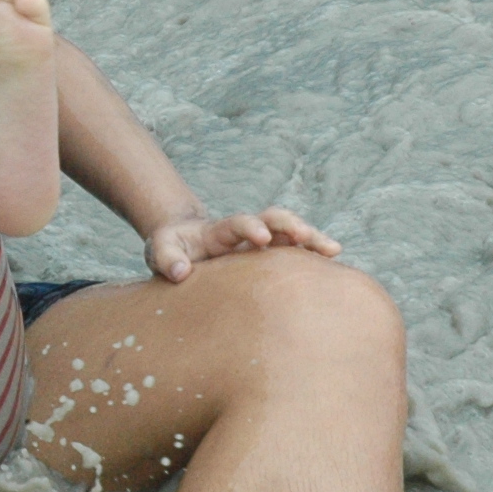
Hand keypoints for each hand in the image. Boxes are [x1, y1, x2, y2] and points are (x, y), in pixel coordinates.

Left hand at [141, 207, 340, 282]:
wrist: (183, 247)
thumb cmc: (171, 249)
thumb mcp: (159, 250)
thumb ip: (166, 258)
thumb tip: (180, 273)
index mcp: (219, 231)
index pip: (237, 223)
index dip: (249, 227)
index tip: (261, 237)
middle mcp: (245, 233)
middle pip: (272, 219)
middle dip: (288, 224)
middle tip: (305, 235)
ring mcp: (260, 245)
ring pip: (290, 234)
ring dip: (311, 238)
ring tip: (332, 249)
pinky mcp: (268, 260)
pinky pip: (294, 255)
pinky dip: (313, 257)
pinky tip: (333, 265)